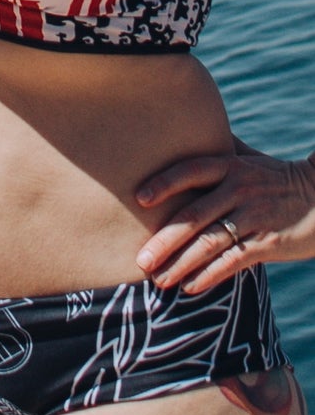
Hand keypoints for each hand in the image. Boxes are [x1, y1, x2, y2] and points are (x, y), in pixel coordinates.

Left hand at [134, 143, 314, 293]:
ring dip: (182, 265)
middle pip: (194, 216)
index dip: (165, 183)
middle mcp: (239, 190)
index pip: (190, 171)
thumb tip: (181, 127)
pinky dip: (210, 275)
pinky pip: (234, 261)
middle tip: (140, 261)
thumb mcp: (248, 158)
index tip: (139, 199)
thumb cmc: (275, 177)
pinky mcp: (269, 243)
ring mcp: (254, 217)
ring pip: (210, 243)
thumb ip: (216, 149)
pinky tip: (190, 286)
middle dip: (164, 241)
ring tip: (158, 280)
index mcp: (229, 166)